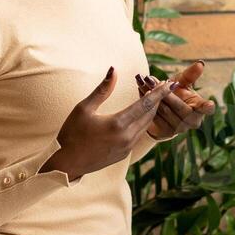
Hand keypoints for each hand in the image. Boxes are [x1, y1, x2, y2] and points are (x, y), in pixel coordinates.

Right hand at [41, 68, 171, 180]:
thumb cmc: (71, 134)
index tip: (168, 83)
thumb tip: (113, 70)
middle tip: (159, 86)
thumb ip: (102, 90)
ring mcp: (127, 148)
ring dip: (150, 111)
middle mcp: (127, 138)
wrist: (66, 164)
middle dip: (157, 100)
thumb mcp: (84, 108)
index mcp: (118, 124)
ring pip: (146, 126)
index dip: (159, 93)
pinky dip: (142, 122)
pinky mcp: (124, 155)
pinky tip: (138, 114)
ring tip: (150, 97)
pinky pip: (138, 135)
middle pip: (150, 115)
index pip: (146, 104)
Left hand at [137, 60, 215, 138]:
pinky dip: (148, 106)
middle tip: (152, 80)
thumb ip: (190, 75)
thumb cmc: (176, 93)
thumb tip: (200, 63)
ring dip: (154, 97)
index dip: (208, 107)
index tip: (209, 104)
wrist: (162, 110)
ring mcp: (180, 129)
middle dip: (165, 92)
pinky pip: (156, 118)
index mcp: (200, 108)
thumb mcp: (182, 83)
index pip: (207, 109)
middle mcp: (193, 121)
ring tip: (145, 83)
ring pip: (165, 111)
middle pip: (180, 107)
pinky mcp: (166, 133)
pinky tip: (142, 95)